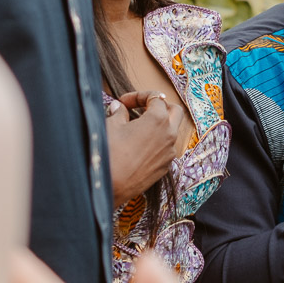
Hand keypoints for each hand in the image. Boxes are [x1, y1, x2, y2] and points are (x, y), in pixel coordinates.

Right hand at [106, 91, 185, 206]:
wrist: (109, 186)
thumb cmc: (110, 153)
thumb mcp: (111, 125)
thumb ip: (119, 112)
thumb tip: (119, 107)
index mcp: (158, 119)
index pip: (155, 97)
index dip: (137, 96)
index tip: (123, 103)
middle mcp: (169, 135)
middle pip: (174, 111)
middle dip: (160, 106)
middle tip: (142, 108)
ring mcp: (169, 152)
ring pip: (172, 131)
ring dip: (160, 125)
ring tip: (138, 128)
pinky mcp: (165, 167)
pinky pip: (166, 149)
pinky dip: (157, 143)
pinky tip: (139, 146)